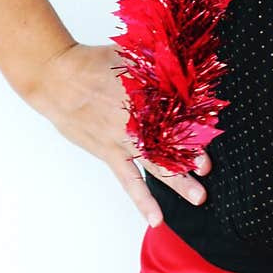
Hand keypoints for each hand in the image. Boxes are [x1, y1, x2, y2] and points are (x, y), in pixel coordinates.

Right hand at [23, 41, 211, 227]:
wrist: (58, 78)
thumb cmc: (93, 62)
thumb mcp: (130, 53)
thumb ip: (157, 58)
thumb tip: (182, 55)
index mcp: (144, 93)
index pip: (178, 110)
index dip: (198, 119)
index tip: (214, 124)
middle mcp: (136, 120)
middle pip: (170, 140)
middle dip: (192, 154)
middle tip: (208, 166)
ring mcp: (123, 139)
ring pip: (155, 164)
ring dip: (177, 180)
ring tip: (198, 197)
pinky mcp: (110, 153)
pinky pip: (129, 181)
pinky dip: (142, 200)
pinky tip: (156, 219)